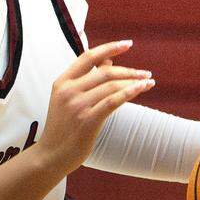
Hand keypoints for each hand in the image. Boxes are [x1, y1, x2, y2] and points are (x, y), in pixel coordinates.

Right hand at [37, 39, 153, 173]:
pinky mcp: (87, 120)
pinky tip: (142, 88)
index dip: (109, 48)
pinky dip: (131, 92)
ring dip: (134, 81)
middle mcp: (68, 91)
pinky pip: (113, 101)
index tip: (128, 44)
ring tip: (148, 82)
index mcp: (62, 82)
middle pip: (104, 71)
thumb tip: (108, 60)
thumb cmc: (63, 127)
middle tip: (145, 73)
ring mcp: (77, 106)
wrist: (51, 155)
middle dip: (129, 70)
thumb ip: (87, 78)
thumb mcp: (68, 99)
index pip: (88, 57)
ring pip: (112, 85)